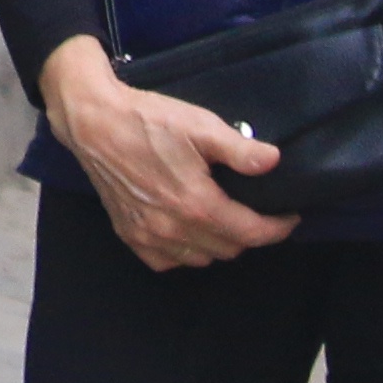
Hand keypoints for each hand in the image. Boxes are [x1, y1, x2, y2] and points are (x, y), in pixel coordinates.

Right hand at [40, 40, 295, 269]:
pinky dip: (185, 252)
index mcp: (197, 205)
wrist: (94, 123)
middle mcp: (174, 230)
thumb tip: (274, 162)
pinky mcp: (129, 235)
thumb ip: (239, 150)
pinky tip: (187, 230)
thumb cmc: (147, 121)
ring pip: (201, 258)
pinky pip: (168, 261)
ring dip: (219, 244)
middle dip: (249, 233)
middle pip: (229, 249)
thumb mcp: (200, 126)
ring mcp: (149, 236)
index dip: (277, 228)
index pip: (252, 233)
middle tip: (254, 210)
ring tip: (224, 219)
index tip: (289, 217)